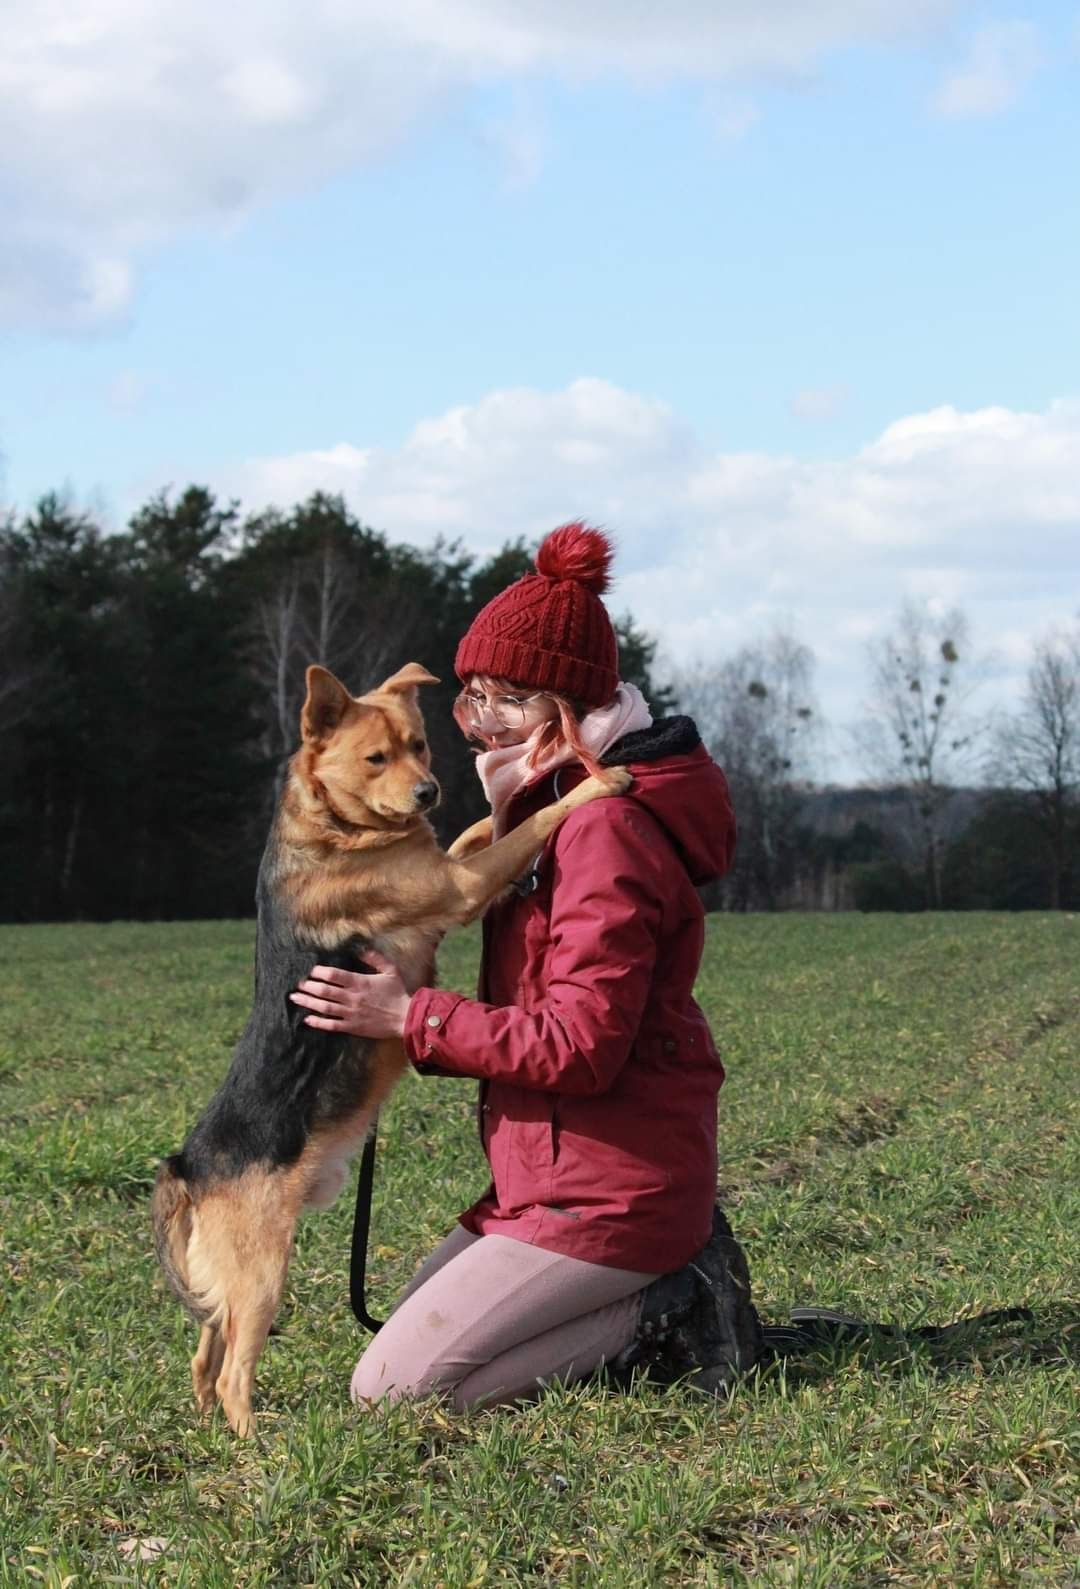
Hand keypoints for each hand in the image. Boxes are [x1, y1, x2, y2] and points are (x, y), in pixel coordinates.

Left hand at [289, 950, 410, 1037]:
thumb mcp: (390, 971)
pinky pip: (331, 1025)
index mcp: (360, 982)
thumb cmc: (398, 993)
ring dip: (308, 1002)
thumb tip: (362, 949)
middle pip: (324, 990)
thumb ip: (376, 959)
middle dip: (308, 986)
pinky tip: (307, 1019)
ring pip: (324, 1007)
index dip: (319, 972)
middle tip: (298, 984)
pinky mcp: (352, 1027)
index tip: (310, 971)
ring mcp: (351, 1013)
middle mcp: (352, 997)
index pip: (334, 975)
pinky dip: (318, 1022)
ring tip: (295, 998)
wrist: (404, 1017)